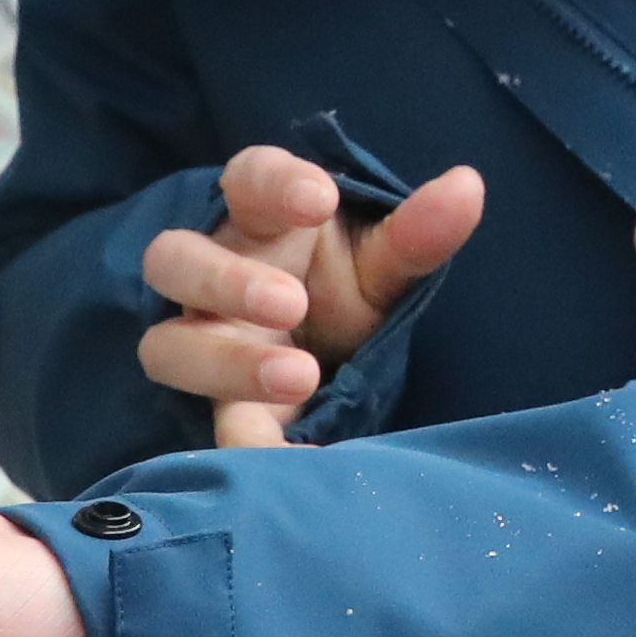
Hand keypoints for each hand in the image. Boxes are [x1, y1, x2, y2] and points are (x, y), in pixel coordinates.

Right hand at [141, 145, 486, 447]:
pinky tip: (287, 458)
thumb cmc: (344, 282)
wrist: (331, 351)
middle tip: (292, 302)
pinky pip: (207, 422)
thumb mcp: (384, 260)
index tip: (319, 198)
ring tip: (299, 377)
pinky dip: (244, 443)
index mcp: (257, 215)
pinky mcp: (212, 400)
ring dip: (225, 363)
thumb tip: (468, 186)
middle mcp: (211, 272)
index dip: (274, 182)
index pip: (247, 178)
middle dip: (227, 280)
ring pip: (167, 345)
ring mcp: (200, 337)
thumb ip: (418, 233)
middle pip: (175, 260)